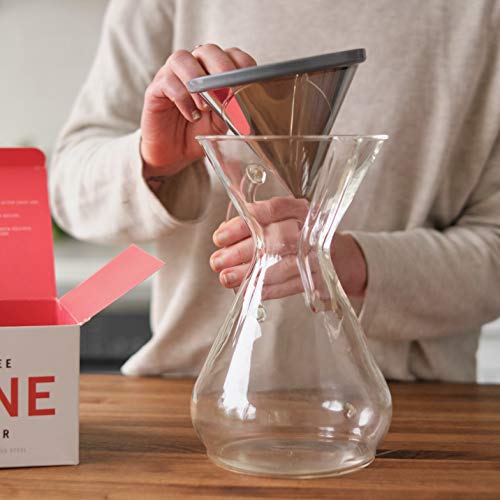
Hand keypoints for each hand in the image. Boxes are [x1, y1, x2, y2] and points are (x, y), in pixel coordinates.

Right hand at [140, 44, 255, 177]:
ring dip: (197, 81)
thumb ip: (230, 108)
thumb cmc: (198, 133)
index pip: (229, 54)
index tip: (248, 80)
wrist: (174, 153)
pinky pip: (167, 82)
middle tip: (227, 90)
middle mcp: (193, 67)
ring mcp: (172, 75)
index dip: (240, 63)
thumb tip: (242, 100)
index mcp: (213, 71)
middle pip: (206, 50)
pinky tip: (191, 115)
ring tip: (205, 107)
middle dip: (221, 67)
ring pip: (182, 59)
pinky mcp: (155, 89)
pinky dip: (182, 98)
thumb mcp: (221, 123)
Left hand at [210, 197, 366, 299]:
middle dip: (241, 252)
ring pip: (282, 265)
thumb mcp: (283, 221)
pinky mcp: (318, 278)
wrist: (340, 257)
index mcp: (299, 209)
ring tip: (227, 278)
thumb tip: (223, 234)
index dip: (242, 223)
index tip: (220, 236)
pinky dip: (266, 289)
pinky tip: (248, 290)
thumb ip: (255, 224)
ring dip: (251, 273)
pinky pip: (290, 286)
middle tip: (217, 262)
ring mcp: (317, 255)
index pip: (270, 211)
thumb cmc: (301, 236)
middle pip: (275, 239)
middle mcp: (310, 230)